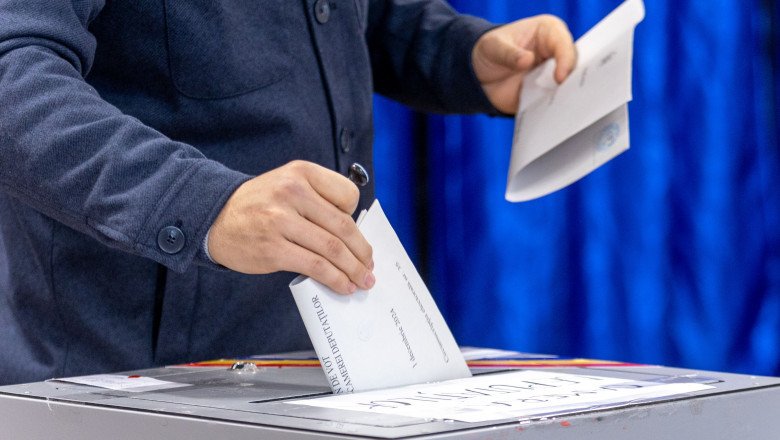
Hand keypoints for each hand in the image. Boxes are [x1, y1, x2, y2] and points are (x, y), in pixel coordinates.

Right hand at [208, 160, 374, 294]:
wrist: (216, 218)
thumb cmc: (260, 204)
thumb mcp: (288, 184)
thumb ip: (319, 200)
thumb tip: (354, 237)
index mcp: (302, 172)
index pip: (348, 195)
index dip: (357, 219)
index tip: (357, 237)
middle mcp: (292, 192)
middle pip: (343, 226)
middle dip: (362, 252)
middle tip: (370, 267)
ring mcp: (281, 221)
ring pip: (332, 249)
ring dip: (353, 269)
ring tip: (362, 281)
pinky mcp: (273, 249)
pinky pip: (315, 266)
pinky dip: (334, 279)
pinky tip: (342, 285)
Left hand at [472, 15, 576, 113]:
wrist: (479, 74)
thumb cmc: (490, 50)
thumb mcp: (494, 47)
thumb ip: (509, 54)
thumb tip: (527, 60)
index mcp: (548, 33)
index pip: (564, 45)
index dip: (565, 60)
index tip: (560, 78)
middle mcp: (556, 54)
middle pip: (574, 67)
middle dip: (573, 81)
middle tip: (568, 95)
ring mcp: (553, 75)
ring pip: (568, 87)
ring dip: (565, 98)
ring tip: (562, 109)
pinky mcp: (546, 94)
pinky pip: (555, 103)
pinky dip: (554, 111)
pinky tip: (552, 118)